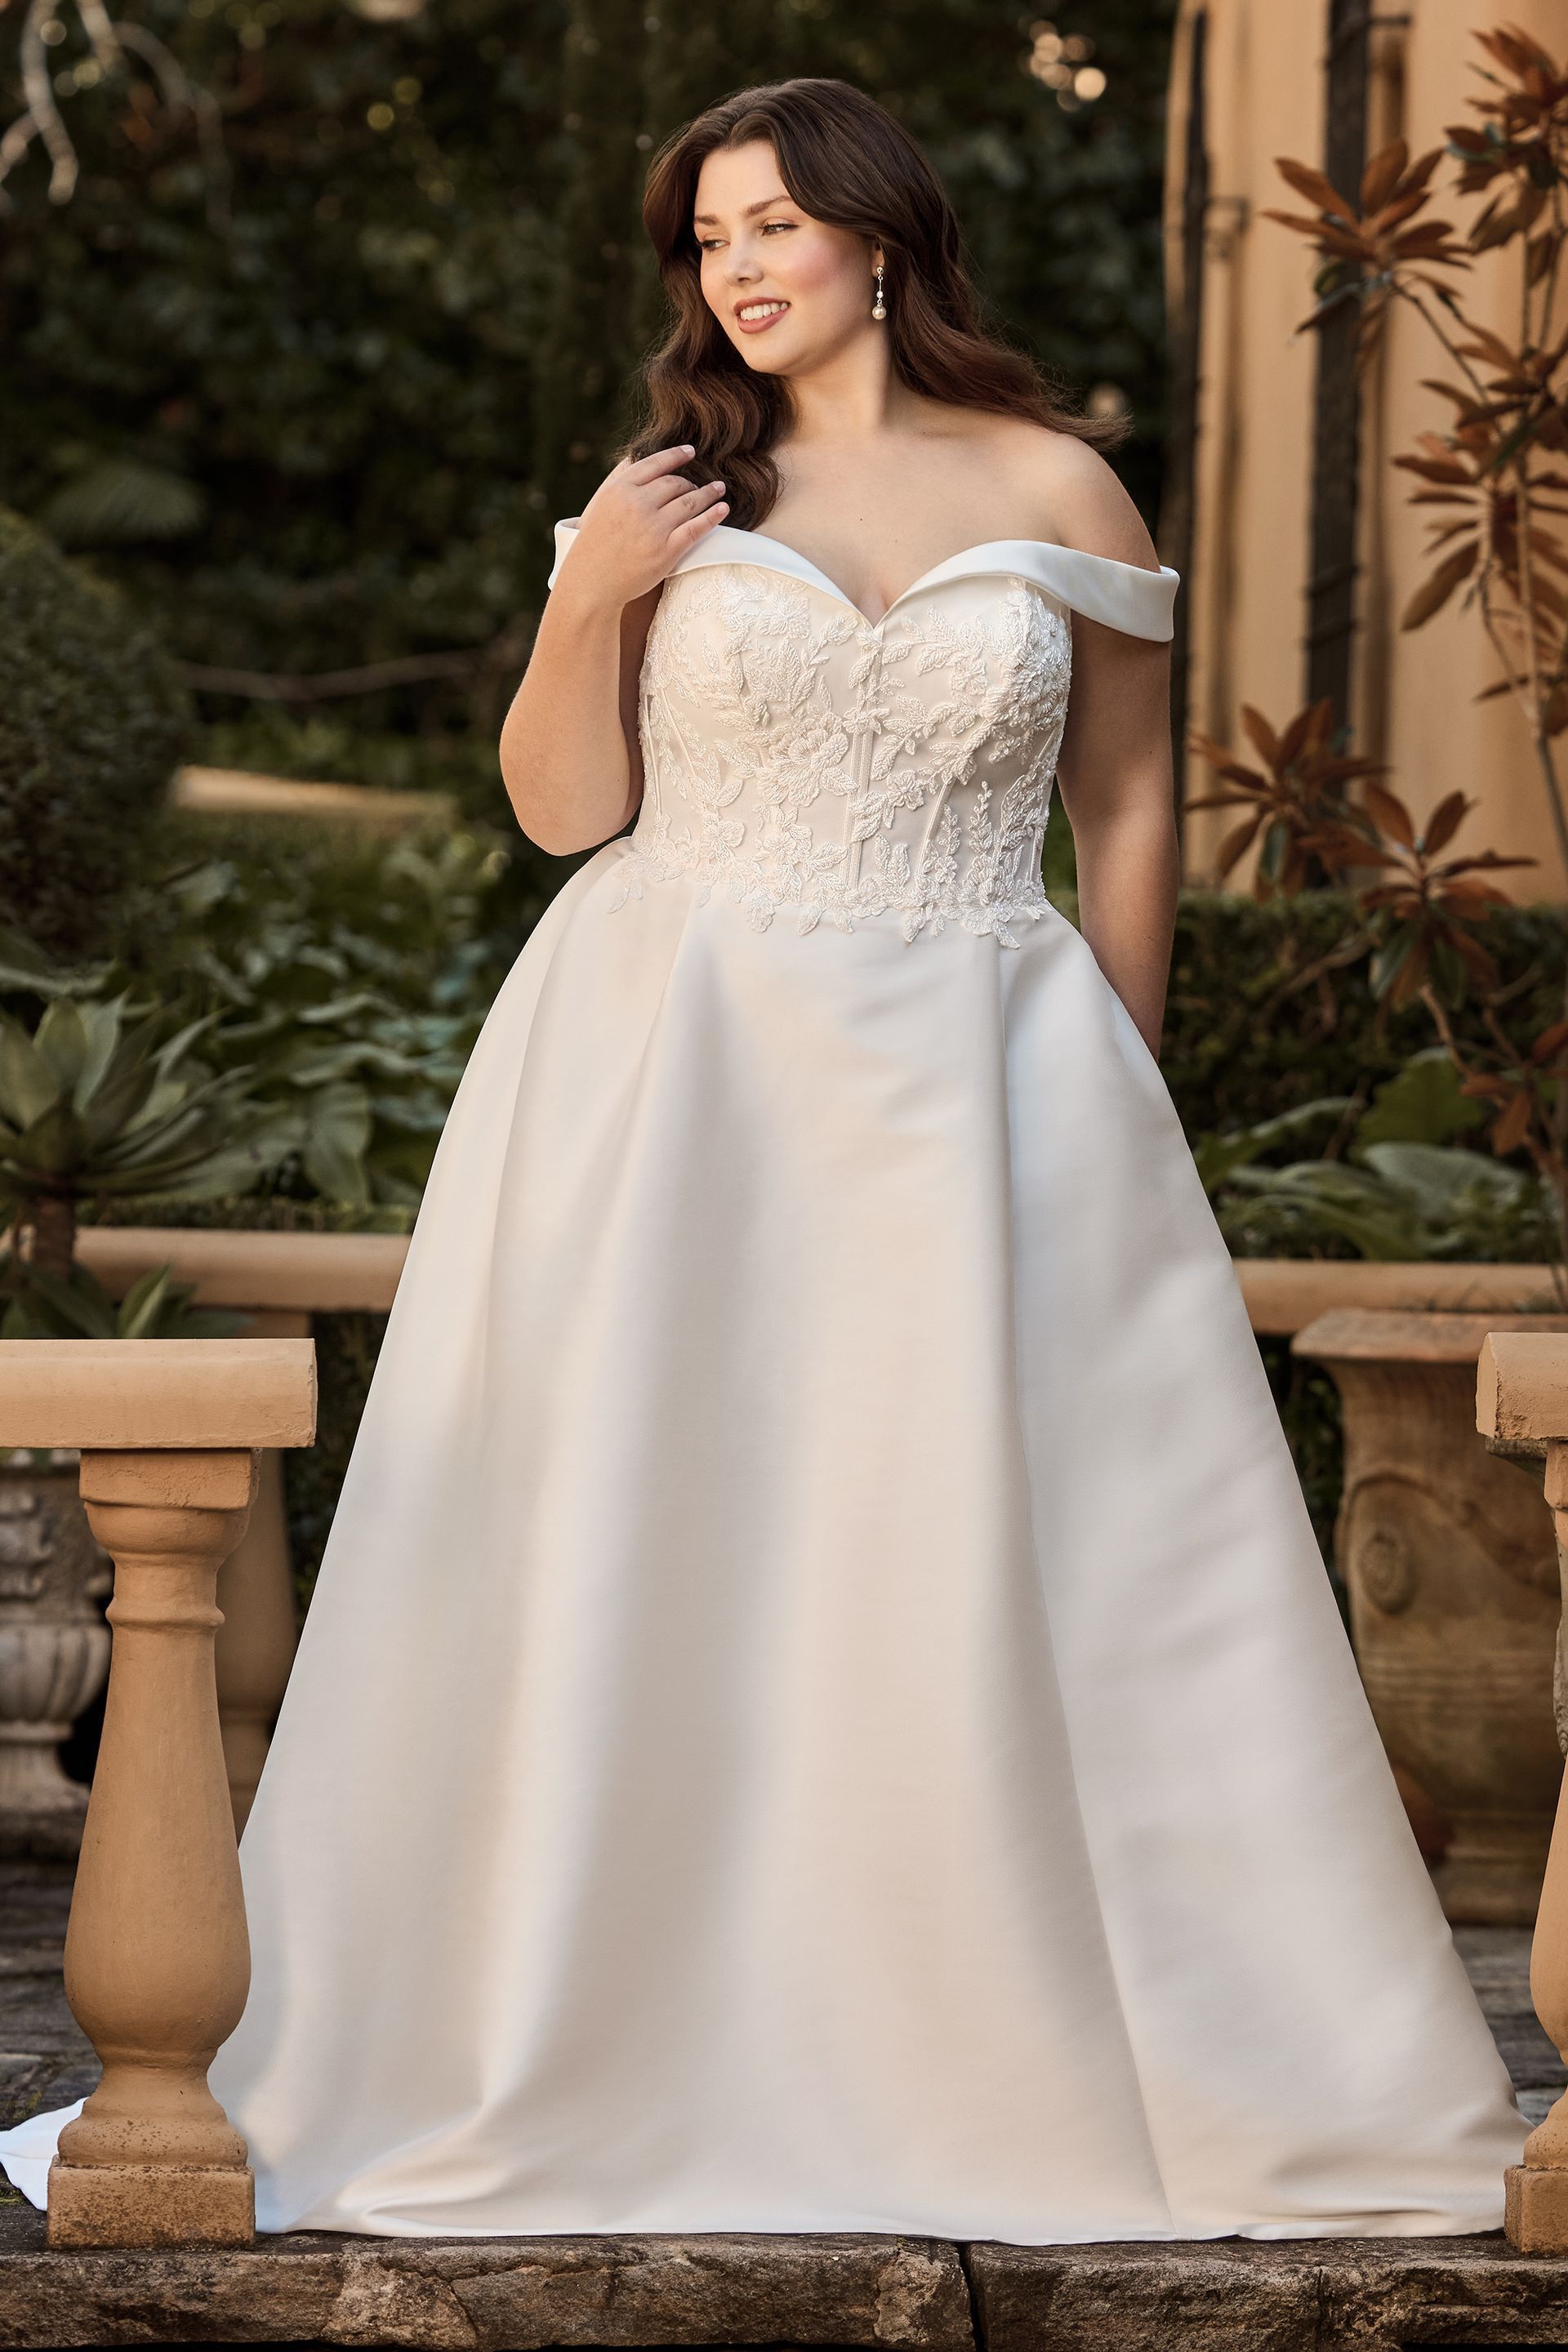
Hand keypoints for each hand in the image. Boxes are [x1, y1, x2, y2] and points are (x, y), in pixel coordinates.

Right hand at [554, 447, 728, 610]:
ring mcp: (653, 527)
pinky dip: (713, 515)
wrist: (591, 583)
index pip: (655, 464)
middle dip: (690, 483)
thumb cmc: (594, 546)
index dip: (676, 455)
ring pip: (689, 502)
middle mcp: (637, 504)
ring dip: (708, 494)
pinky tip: (723, 508)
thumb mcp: (599, 506)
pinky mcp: (666, 550)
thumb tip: (640, 463)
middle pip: (674, 483)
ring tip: (718, 489)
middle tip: (700, 486)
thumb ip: (621, 486)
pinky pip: (696, 527)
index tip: (690, 452)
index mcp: (619, 490)